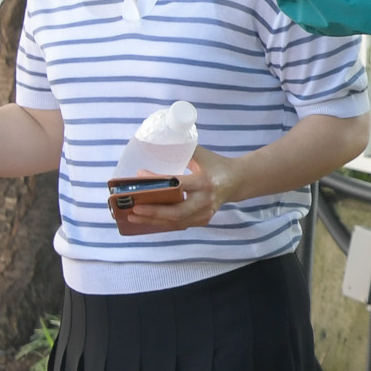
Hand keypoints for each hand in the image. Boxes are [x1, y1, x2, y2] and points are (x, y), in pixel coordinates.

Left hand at [113, 148, 240, 234]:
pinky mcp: (203, 220)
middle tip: (133, 207)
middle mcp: (205, 200)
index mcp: (204, 182)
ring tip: (133, 216)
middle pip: (176, 212)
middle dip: (153, 211)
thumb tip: (156, 146)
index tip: (140, 174)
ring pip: (176, 222)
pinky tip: (147, 220)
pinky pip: (179, 224)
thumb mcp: (201, 155)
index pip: (177, 184)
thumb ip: (182, 150)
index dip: (157, 182)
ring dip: (153, 220)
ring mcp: (205, 213)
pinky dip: (162, 223)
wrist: (237, 180)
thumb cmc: (216, 165)